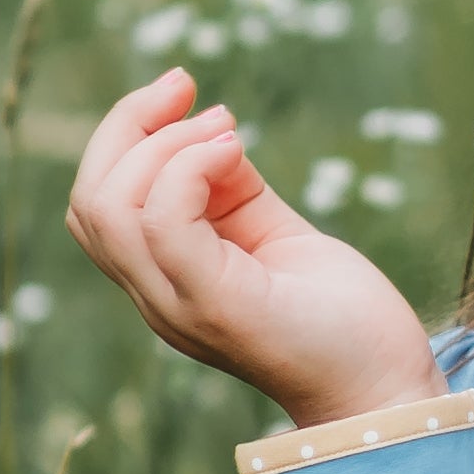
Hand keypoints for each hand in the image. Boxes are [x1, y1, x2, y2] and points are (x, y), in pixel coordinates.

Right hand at [66, 68, 443, 427]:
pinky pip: (161, 222)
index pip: (97, 203)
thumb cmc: (339, 314)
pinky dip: (189, 167)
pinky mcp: (214, 306)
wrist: (384, 386)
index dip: (122, 136)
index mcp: (165, 277)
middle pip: (89, 200)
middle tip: (188, 88)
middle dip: (128, 125)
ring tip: (229, 134)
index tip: (184, 92)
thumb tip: (213, 131)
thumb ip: (234, 189)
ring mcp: (178, 306)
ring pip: (111, 207)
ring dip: (165, 146)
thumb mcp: (277, 231)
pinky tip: (235, 151)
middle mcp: (159, 296)